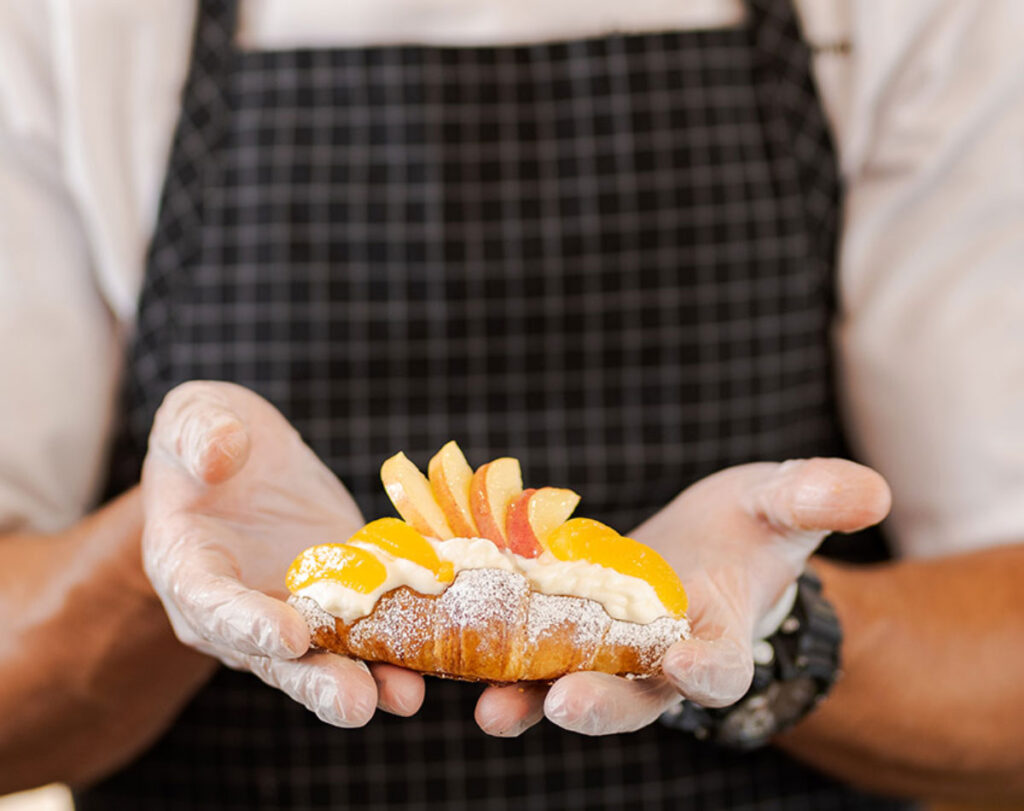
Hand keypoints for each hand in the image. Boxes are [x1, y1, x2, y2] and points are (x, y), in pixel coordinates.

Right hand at [141, 381, 424, 726]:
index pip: (213, 606)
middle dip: (316, 680)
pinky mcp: (342, 597)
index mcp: (189, 568)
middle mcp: (239, 608)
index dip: (248, 624)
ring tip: (406, 696)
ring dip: (367, 677)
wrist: (243, 460)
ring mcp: (293, 609)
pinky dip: (400, 642)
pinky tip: (438, 656)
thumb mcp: (193, 416)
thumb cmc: (207, 439)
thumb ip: (199, 433)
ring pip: (326, 655)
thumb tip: (221, 455)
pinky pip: (369, 625)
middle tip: (356, 704)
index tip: (289, 637)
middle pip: (273, 658)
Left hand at [475, 459, 890, 736]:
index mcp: (717, 638)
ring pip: (569, 688)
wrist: (693, 548)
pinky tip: (462, 670)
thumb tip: (868, 490)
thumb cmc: (741, 530)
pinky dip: (496, 668)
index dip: (707, 670)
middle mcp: (656, 664)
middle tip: (569, 703)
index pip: (719, 668)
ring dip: (532, 700)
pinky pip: (525, 663)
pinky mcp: (558, 638)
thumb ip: (812, 500)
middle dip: (604, 704)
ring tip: (496, 711)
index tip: (689, 664)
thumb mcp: (775, 504)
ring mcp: (603, 656)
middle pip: (634, 698)